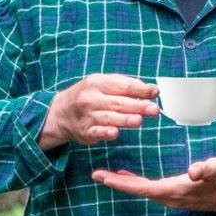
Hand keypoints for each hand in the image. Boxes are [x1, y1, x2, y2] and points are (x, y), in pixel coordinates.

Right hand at [40, 73, 160, 148]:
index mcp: (98, 83)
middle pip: (118, 102)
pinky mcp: (85, 132)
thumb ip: (124, 85)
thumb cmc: (89, 95)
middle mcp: (91, 98)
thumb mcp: (101, 83)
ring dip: (125, 120)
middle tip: (154, 109)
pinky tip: (115, 133)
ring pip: (109, 118)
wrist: (61, 112)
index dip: (140, 89)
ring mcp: (87, 116)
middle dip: (137, 106)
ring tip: (139, 120)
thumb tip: (150, 90)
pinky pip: (96, 132)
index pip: (122, 85)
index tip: (155, 92)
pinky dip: (105, 132)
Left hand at [92, 156, 215, 215]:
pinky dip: (136, 183)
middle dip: (117, 183)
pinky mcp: (176, 194)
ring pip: (142, 191)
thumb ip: (207, 168)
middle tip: (96, 174)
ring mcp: (172, 197)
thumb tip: (194, 171)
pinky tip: (129, 176)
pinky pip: (150, 190)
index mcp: (175, 190)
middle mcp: (170, 197)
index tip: (103, 178)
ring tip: (107, 175)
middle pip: (137, 191)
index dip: (122, 184)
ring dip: (125, 184)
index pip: (142, 188)